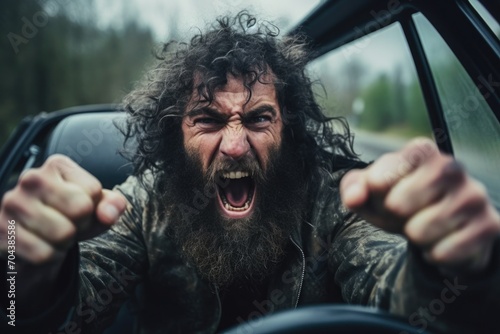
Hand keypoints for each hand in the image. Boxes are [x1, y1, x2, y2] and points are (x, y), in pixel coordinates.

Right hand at [0, 154, 126, 264]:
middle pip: (80, 209)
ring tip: (52, 236)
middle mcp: (32, 178)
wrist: (31, 241)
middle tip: (66, 224)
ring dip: (64, 243)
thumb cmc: (67, 217)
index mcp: (57, 166)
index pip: (93, 190)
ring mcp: (13, 203)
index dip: (92, 208)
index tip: (78, 210)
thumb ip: (112, 205)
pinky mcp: (2, 231)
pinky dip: (48, 257)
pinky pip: (43, 254)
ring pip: (63, 233)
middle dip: (80, 225)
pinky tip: (39, 246)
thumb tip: (109, 214)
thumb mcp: (96, 208)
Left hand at [340, 138, 499, 273]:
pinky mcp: (487, 226)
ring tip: (421, 227)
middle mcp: (453, 168)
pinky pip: (444, 251)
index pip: (397, 162)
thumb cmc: (400, 203)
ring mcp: (473, 197)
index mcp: (423, 152)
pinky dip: (433, 254)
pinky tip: (439, 243)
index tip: (376, 189)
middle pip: (400, 202)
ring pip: (421, 230)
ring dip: (413, 236)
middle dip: (391, 215)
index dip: (381, 181)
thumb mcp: (371, 193)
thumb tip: (353, 197)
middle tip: (399, 213)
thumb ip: (353, 188)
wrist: (440, 229)